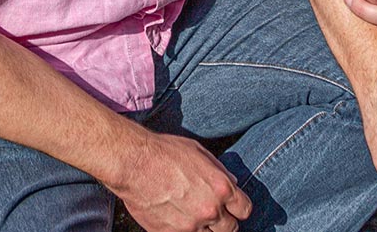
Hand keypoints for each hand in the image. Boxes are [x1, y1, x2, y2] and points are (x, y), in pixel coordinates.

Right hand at [109, 130, 251, 231]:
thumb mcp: (199, 153)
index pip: (245, 210)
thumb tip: (232, 184)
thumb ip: (220, 172)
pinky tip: (175, 217)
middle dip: (224, 221)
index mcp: (221, 189)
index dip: (239, 208)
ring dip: (204, 228)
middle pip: (231, 229)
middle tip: (212, 212)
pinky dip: (183, 230)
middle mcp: (210, 210)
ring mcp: (190, 226)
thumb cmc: (164, 152)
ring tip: (191, 213)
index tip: (233, 207)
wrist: (132, 163)